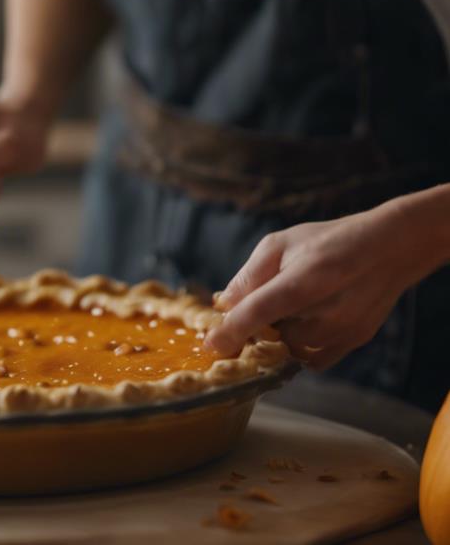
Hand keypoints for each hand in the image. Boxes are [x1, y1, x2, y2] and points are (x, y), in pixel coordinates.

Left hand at [204, 196, 448, 367]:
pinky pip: (312, 360)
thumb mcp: (281, 244)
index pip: (259, 311)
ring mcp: (343, 330)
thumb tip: (223, 304)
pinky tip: (309, 320)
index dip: (231, 330)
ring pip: (291, 350)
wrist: (390, 248)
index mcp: (305, 278)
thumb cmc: (328, 241)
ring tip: (295, 306)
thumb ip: (249, 275)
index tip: (211, 344)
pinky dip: (301, 346)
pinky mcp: (354, 342)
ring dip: (281, 336)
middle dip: (258, 327)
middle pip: (272, 336)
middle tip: (261, 307)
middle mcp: (327, 309)